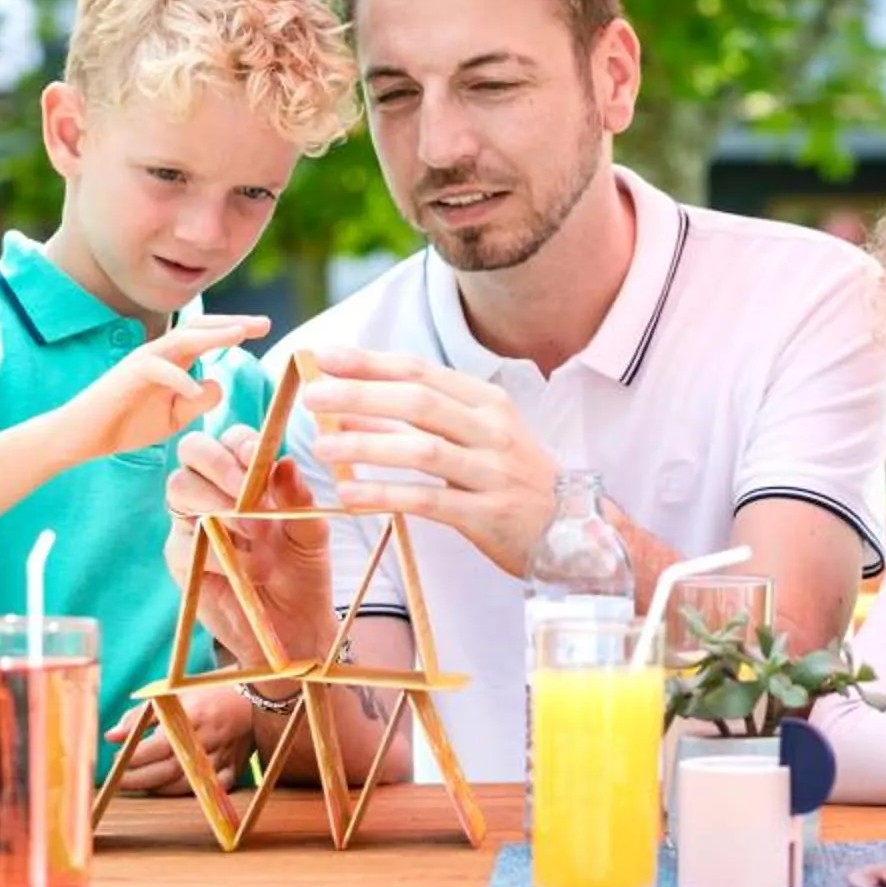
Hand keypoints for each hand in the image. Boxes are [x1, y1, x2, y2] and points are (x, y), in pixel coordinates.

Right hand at [59, 317, 269, 460]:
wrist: (83, 437)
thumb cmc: (127, 424)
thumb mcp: (174, 417)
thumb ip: (198, 400)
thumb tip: (216, 382)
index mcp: (173, 360)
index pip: (207, 336)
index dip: (234, 329)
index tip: (263, 327)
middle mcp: (160, 353)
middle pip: (199, 328)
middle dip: (232, 323)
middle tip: (263, 323)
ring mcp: (142, 361)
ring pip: (181, 339)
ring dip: (211, 336)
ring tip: (240, 335)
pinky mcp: (127, 376)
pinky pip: (157, 370)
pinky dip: (178, 379)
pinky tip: (196, 389)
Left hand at [104, 685, 257, 795]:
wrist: (255, 690)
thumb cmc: (208, 690)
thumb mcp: (173, 694)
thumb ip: (141, 716)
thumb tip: (112, 737)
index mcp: (193, 716)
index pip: (157, 746)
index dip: (133, 757)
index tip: (115, 760)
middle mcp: (209, 738)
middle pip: (168, 769)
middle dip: (138, 779)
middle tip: (118, 781)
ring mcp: (224, 755)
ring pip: (188, 783)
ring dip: (159, 788)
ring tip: (139, 783)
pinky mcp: (236, 766)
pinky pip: (212, 789)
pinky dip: (191, 791)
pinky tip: (171, 788)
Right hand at [166, 428, 331, 668]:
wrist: (294, 628)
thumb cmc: (303, 572)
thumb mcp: (312, 536)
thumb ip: (299, 501)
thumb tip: (285, 463)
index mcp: (249, 476)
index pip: (232, 439)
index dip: (240, 443)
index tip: (257, 459)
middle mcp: (215, 490)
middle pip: (193, 450)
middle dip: (218, 465)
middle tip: (247, 497)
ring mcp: (192, 521)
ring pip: (179, 487)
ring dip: (216, 505)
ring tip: (255, 536)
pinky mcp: (181, 557)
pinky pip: (182, 540)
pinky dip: (217, 552)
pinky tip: (244, 569)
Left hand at [302, 348, 559, 576]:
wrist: (572, 530)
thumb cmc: (513, 481)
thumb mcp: (473, 441)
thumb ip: (413, 426)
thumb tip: (348, 413)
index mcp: (487, 403)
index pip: (421, 373)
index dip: (372, 363)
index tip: (326, 356)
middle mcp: (493, 430)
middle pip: (419, 403)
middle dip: (361, 395)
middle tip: (313, 396)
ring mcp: (493, 472)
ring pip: (423, 450)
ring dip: (367, 446)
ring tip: (322, 447)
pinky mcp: (489, 514)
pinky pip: (430, 500)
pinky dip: (387, 495)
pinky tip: (350, 495)